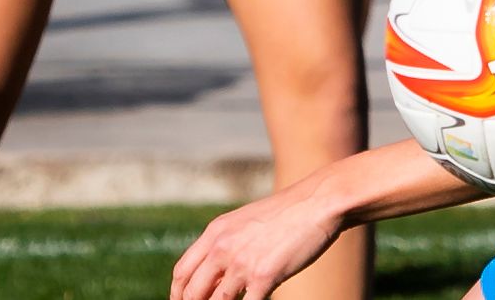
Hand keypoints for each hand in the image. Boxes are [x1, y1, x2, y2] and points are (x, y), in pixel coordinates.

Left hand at [170, 180, 342, 299]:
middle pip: (192, 292)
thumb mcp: (246, 222)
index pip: (182, 272)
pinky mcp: (264, 277)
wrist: (317, 203)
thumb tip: (216, 275)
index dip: (177, 294)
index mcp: (215, 232)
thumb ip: (227, 245)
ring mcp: (242, 263)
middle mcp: (223, 248)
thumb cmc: (286, 214)